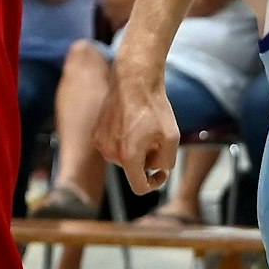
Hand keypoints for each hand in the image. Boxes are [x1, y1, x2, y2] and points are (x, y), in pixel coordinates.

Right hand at [93, 67, 178, 194]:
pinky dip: (123, 141)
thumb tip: (158, 169)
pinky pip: (113, 147)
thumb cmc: (154, 106)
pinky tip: (131, 123)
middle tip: (156, 139)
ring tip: (144, 129)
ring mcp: (101, 144)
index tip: (162, 172)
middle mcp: (111, 153)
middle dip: (146, 160)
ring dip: (135, 151)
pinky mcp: (96, 134)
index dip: (154, 184)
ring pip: (122, 159)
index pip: (140, 187)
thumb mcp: (172, 136)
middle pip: (132, 170)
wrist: (134, 80)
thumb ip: (167, 161)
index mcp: (129, 157)